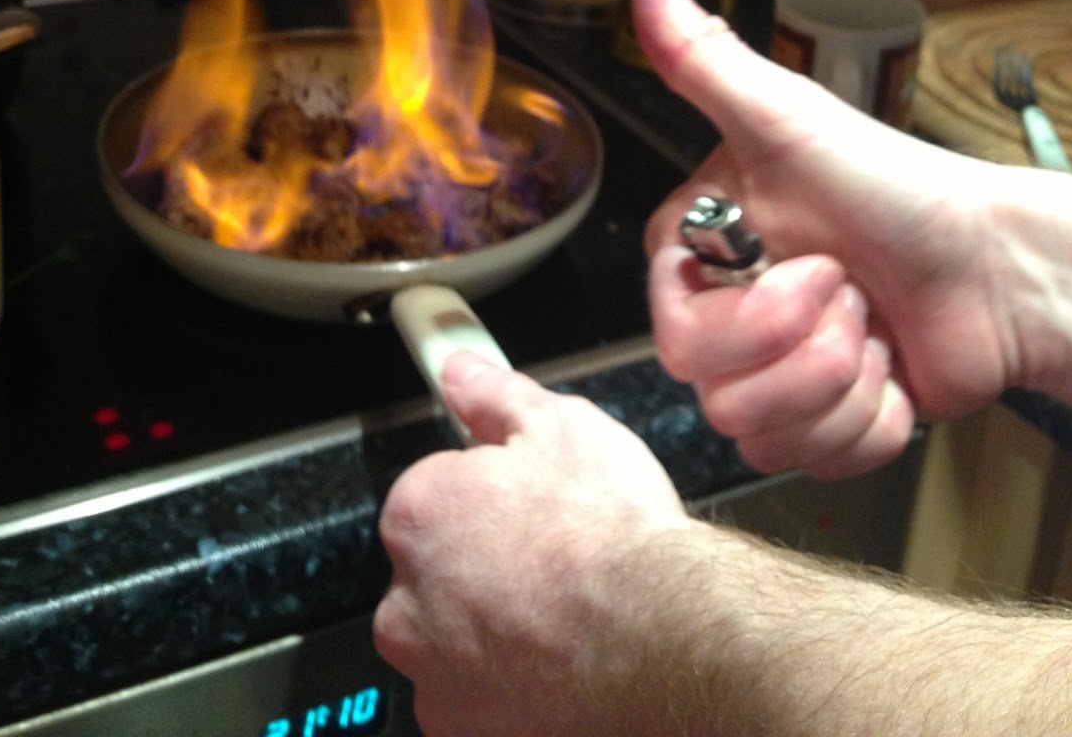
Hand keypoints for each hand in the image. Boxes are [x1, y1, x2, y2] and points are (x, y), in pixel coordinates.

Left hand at [374, 351, 687, 736]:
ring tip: (563, 616)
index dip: (486, 494)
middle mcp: (406, 601)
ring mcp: (434, 676)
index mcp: (419, 514)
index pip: (431, 495)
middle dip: (479, 565)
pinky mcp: (465, 731)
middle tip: (550, 560)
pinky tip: (561, 665)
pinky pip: (475, 700)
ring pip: (452, 641)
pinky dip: (508, 688)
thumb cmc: (611, 534)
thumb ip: (496, 397)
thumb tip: (459, 371)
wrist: (664, 636)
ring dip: (489, 630)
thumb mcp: (562, 426)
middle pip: (434, 573)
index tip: (525, 503)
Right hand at [632, 0, 1020, 478]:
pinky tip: (895, 375)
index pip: (674, 331)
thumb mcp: (788, 118)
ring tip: (880, 333)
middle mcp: (726, 314)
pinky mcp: (821, 425)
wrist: (999, 269)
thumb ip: (699, 51)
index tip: (813, 267)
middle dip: (808, 349)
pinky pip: (816, 462)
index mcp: (699, 251)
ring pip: (762, 435)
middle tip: (855, 294)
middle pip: (716, 392)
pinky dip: (872, 424)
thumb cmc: (900, 188)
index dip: (751, 316)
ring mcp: (772, 375)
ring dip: (846, 387)